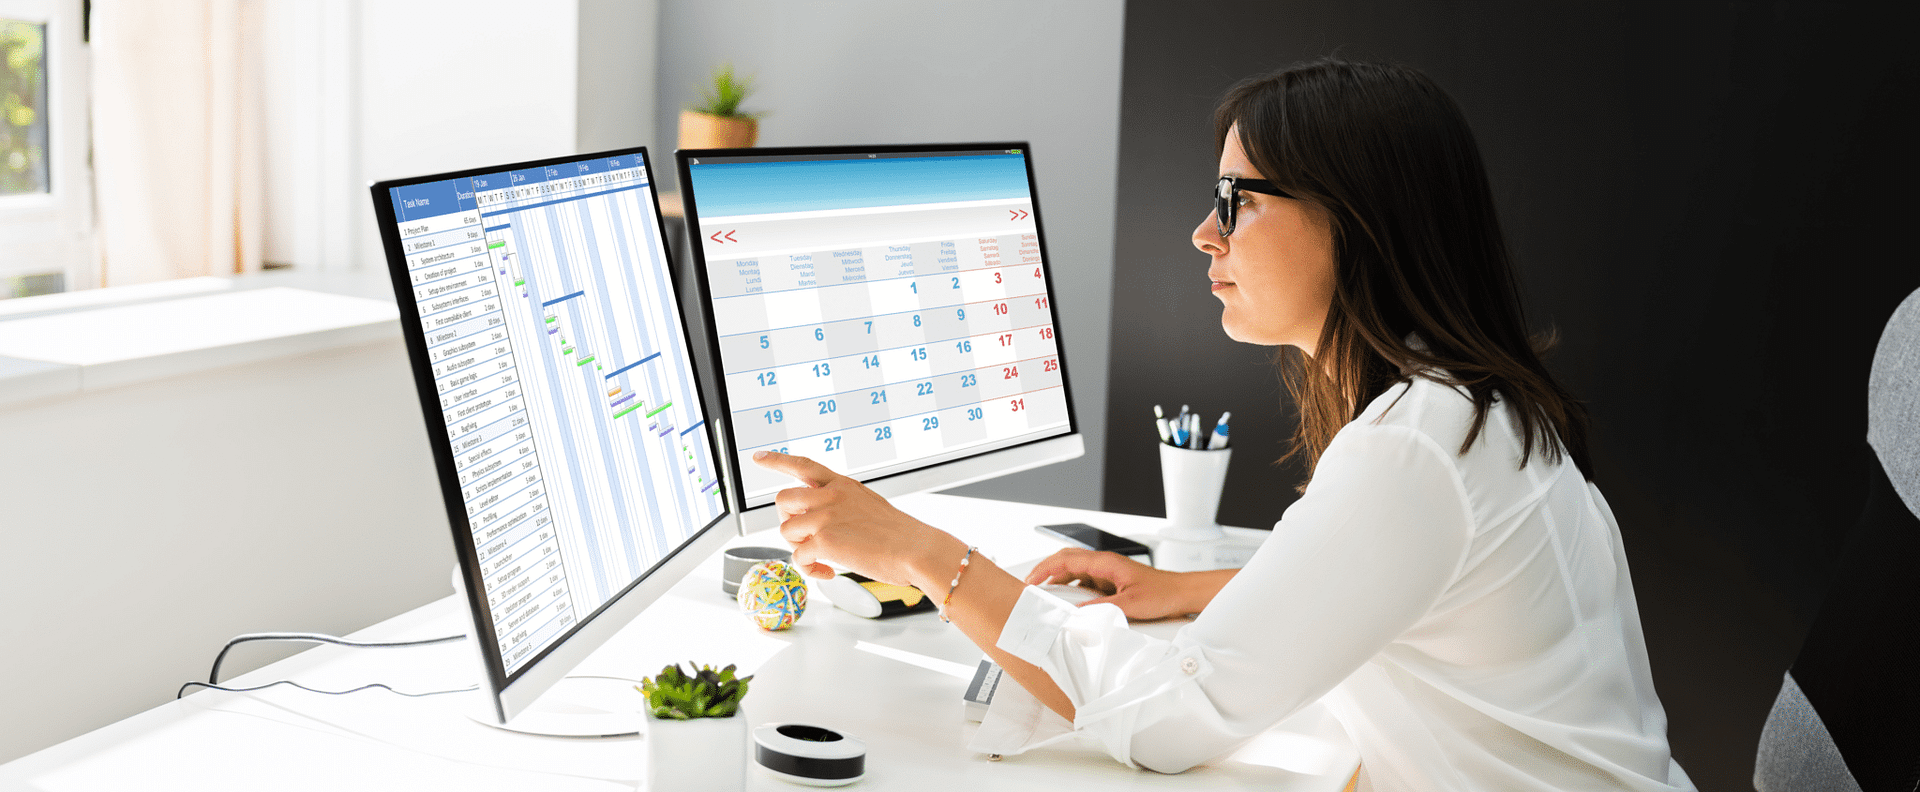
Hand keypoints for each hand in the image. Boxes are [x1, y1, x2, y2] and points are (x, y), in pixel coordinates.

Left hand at [753, 451, 960, 587]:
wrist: (916, 549)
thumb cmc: (900, 534)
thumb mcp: (869, 504)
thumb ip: (843, 504)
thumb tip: (822, 519)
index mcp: (842, 484)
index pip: (803, 465)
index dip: (778, 461)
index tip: (759, 457)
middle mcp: (830, 495)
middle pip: (782, 499)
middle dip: (788, 520)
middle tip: (806, 536)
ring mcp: (825, 516)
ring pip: (786, 530)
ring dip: (799, 547)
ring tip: (823, 556)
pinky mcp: (824, 540)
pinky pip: (799, 557)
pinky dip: (810, 568)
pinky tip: (828, 571)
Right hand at [1023, 548, 1195, 620]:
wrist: (1180, 593)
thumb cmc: (1162, 592)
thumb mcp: (1130, 604)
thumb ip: (1103, 608)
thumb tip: (1079, 612)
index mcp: (1106, 562)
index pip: (1066, 559)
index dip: (1045, 568)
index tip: (1031, 580)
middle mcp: (1104, 564)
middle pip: (1066, 560)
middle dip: (1045, 571)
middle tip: (1030, 585)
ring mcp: (1107, 572)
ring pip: (1074, 571)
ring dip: (1058, 581)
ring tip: (1044, 595)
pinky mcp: (1110, 582)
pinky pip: (1084, 582)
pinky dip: (1071, 589)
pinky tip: (1069, 602)